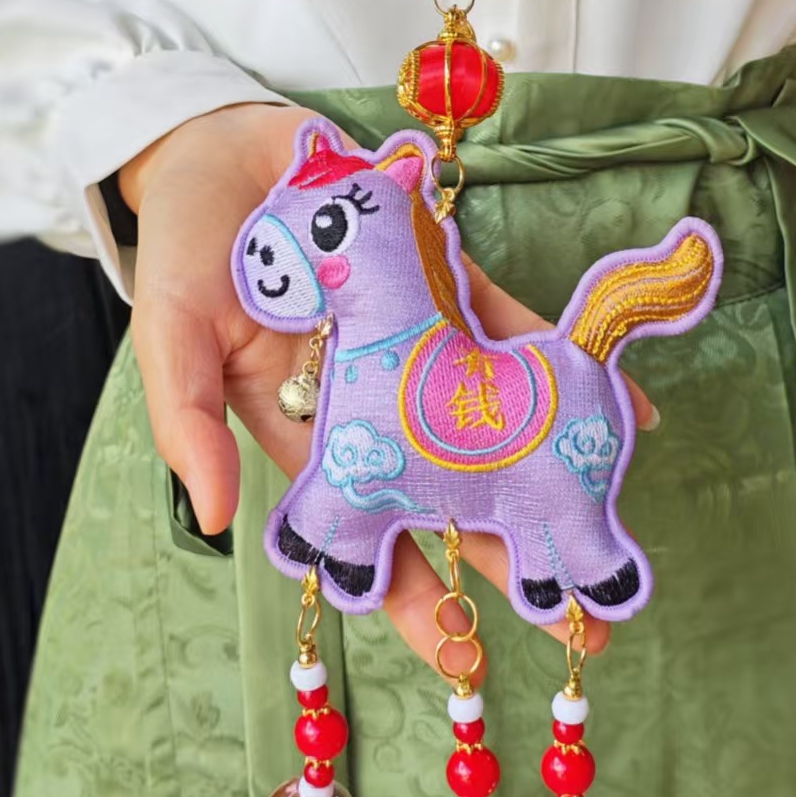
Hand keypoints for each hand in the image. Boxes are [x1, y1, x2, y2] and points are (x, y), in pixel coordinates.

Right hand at [120, 104, 657, 675]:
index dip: (408, 595)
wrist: (224, 143)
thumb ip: (185, 420)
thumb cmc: (185, 245)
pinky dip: (560, 361)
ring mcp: (416, 343)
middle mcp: (371, 399)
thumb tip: (217, 517)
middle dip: (502, 553)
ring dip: (548, 471)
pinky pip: (510, 328)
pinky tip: (628, 404)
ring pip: (488, 421)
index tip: (460, 653)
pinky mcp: (445, 282)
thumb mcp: (168, 331)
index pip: (364, 532)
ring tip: (609, 527)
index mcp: (305, 428)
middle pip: (445, 491)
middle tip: (572, 616)